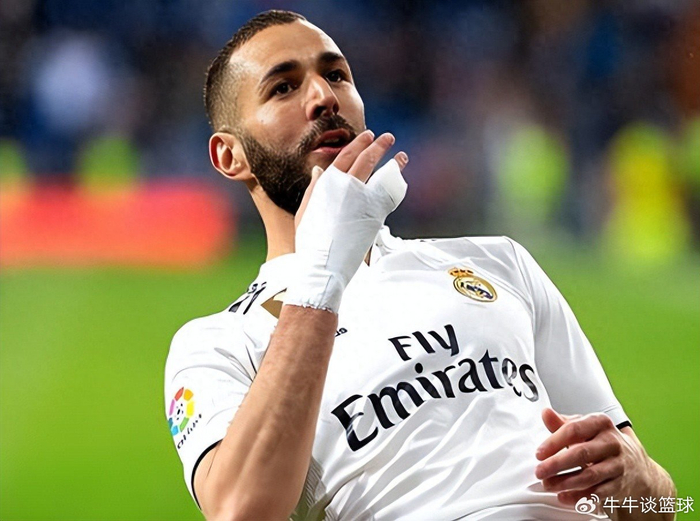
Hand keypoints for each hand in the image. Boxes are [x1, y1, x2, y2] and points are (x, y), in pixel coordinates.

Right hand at [286, 130, 407, 312]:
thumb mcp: (305, 211)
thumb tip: (320, 170)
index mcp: (327, 183)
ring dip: (394, 162)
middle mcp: (346, 186)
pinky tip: (401, 179)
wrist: (323, 264)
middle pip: (367, 158)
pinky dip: (397, 183)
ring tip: (402, 155)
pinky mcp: (376, 213)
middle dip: (379, 145)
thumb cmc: (310, 242)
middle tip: (388, 137)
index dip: (359, 144)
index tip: (368, 136)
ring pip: (382, 172)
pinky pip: (391, 193)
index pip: (346, 155)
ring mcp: (363, 198)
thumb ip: (315, 188)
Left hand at [535, 408, 651, 505]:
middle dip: (557, 464)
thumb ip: (562, 423)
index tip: (539, 453)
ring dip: (566, 482)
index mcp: (600, 423)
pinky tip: (564, 497)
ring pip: (590, 475)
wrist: (634, 464)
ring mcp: (618, 464)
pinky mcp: (620, 484)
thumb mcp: (584, 428)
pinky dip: (579, 496)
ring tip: (548, 485)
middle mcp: (612, 442)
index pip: (574, 430)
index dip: (554, 442)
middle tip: (540, 471)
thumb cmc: (601, 442)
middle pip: (581, 453)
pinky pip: (598, 492)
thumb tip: (546, 413)